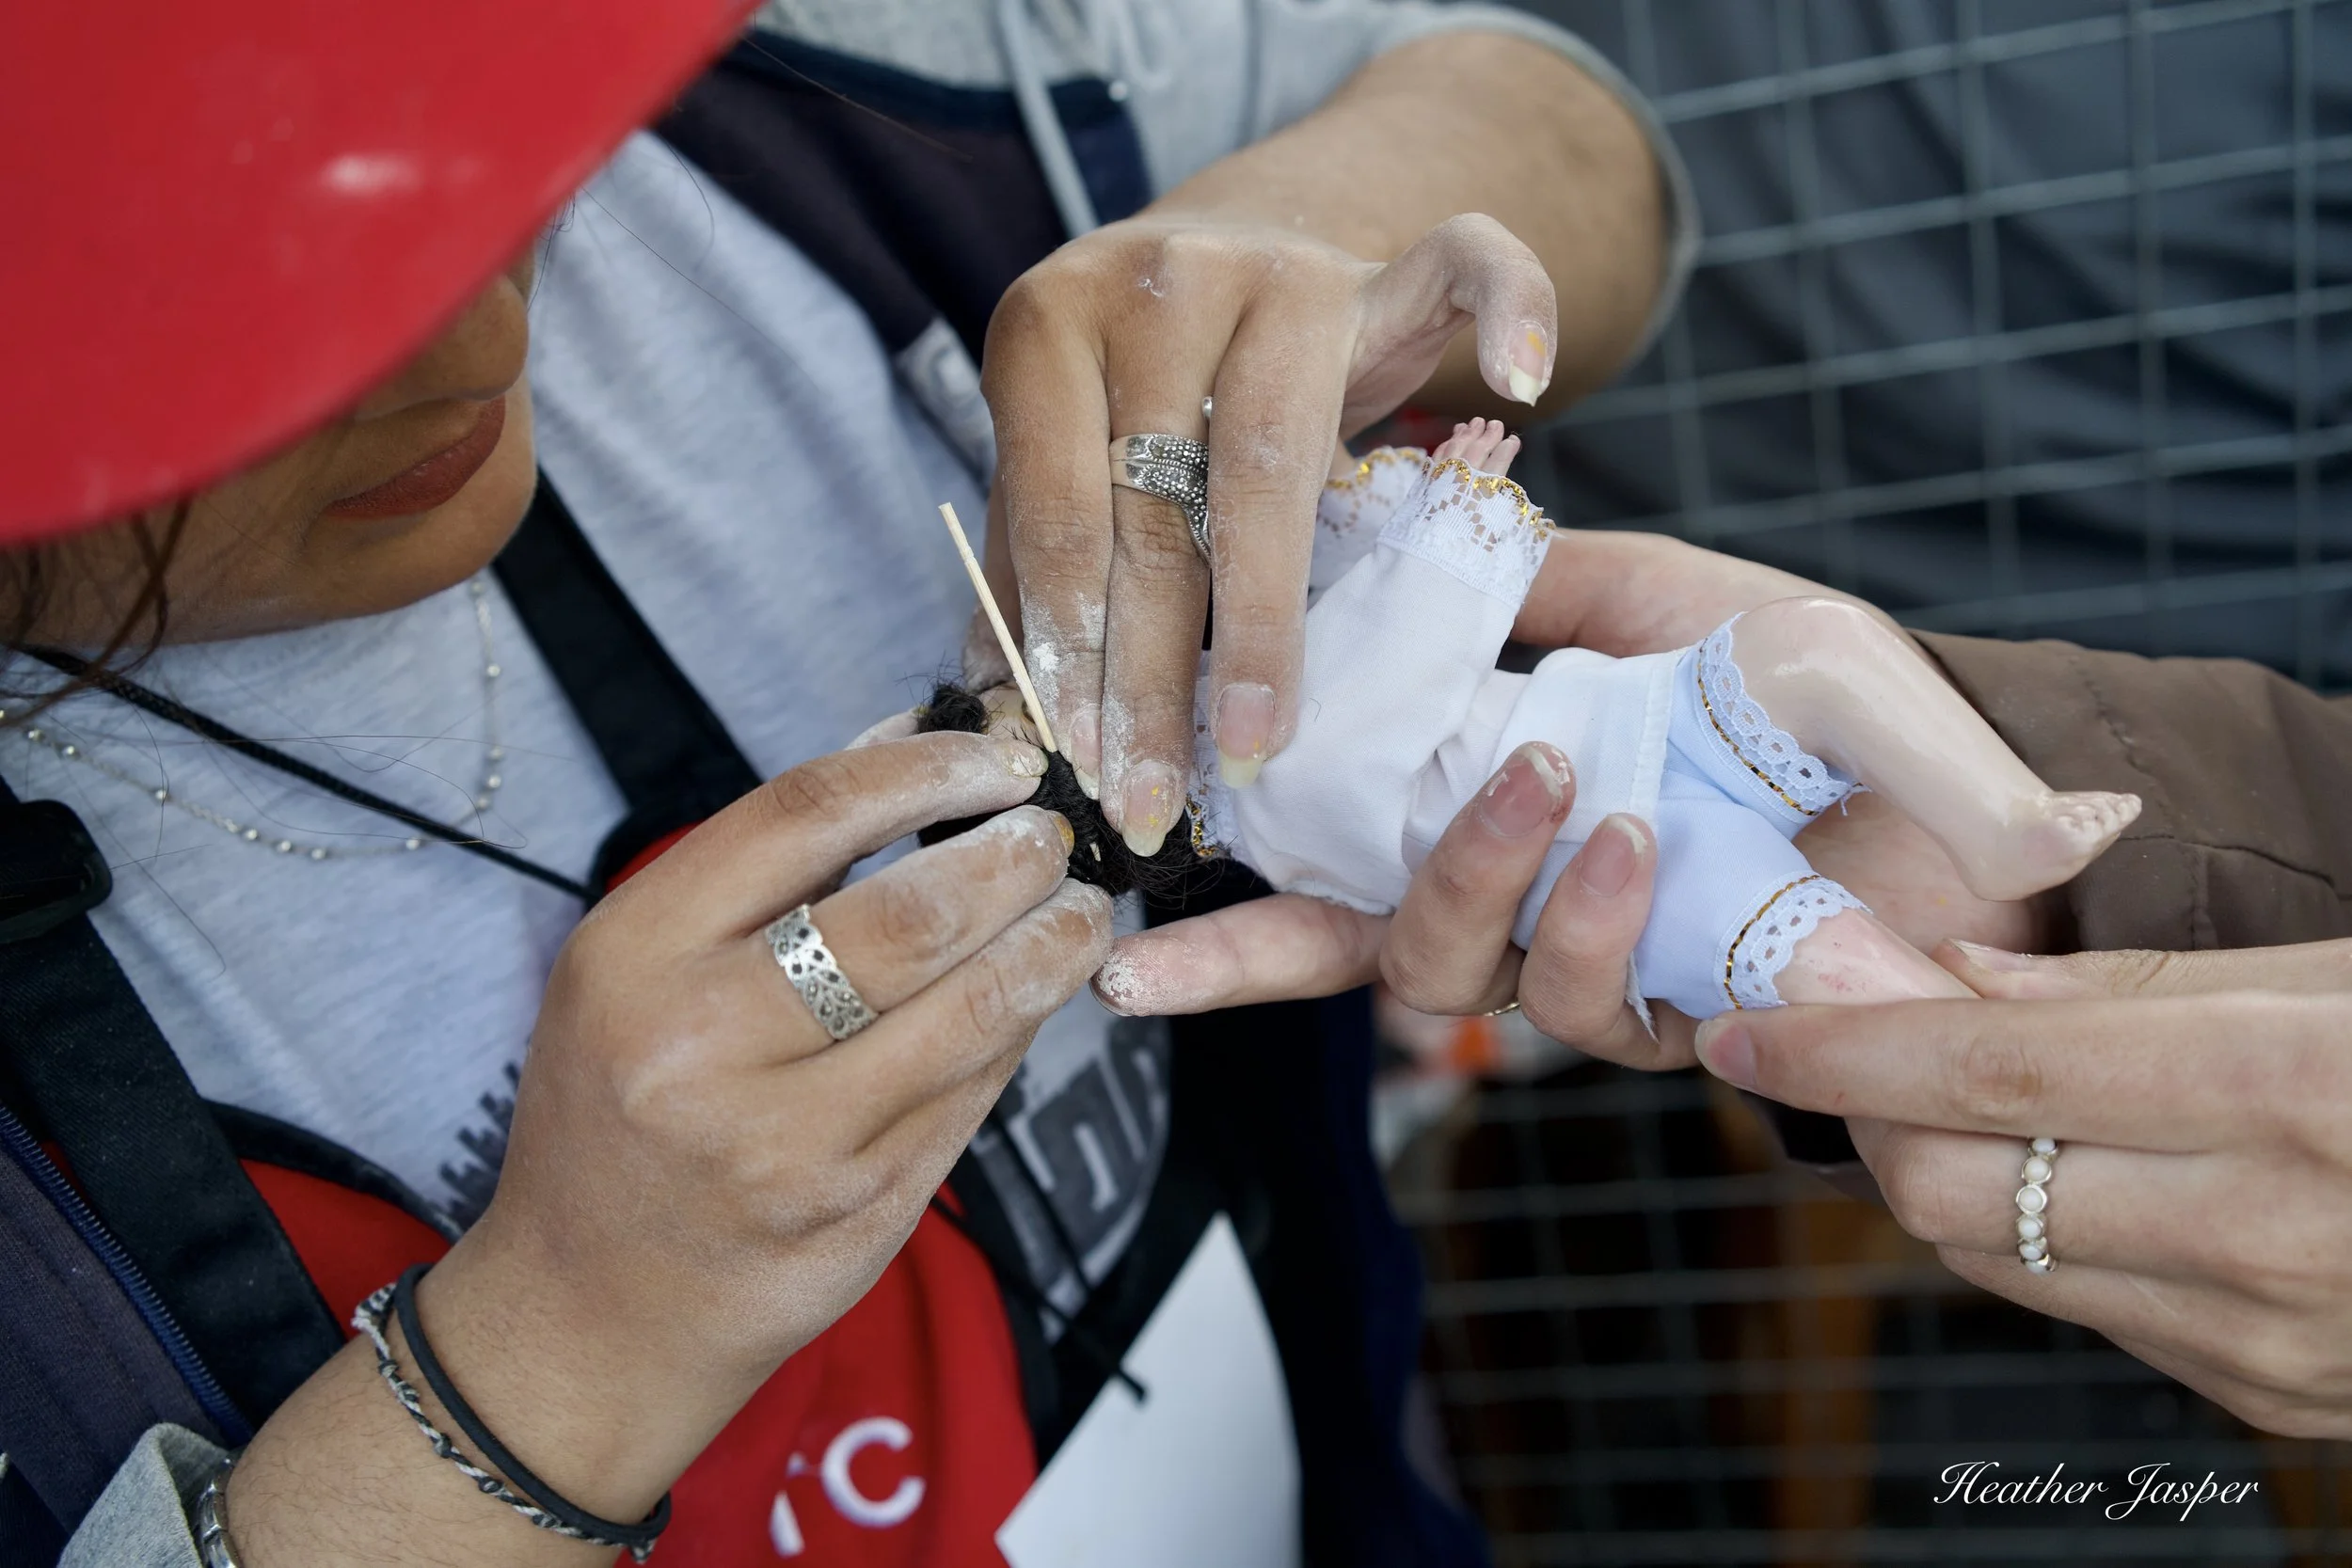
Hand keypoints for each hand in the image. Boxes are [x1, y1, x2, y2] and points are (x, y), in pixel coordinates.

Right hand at [236, 731, 1109, 1558]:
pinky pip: (975, 1092)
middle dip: (1013, 858)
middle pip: (911, 914)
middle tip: (1055, 832)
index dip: (926, 767)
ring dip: (1051, 944)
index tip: (998, 755)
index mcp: (637, 953)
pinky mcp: (860, 1211)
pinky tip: (1041, 991)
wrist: (585, 1307)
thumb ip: (763, 862)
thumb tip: (910, 742)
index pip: (807, 814)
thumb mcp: (638, 965)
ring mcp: (790, 1143)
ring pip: (971, 1011)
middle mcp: (705, 1046)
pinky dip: (1021, 1027)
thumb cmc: (619, 1105)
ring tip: (1082, 907)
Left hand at [983, 212, 1555, 852]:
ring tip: (1257, 742)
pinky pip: (1469, 267)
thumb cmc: (1133, 385)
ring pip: (1277, 465)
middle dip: (1154, 677)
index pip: (1061, 515)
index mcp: (1049, 325)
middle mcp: (1160, 280)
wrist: (1222, 251)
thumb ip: (1036, 559)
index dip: (1073, 650)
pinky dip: (1510, 313)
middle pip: (1161, 511)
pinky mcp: (1384, 270)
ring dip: (1264, 629)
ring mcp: (1279, 270)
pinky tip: (1523, 387)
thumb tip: (998, 700)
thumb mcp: (1065, 456)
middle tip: (1154, 800)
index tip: (1084, 765)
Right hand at [1092, 532, 2037, 1048]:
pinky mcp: (1670, 1015)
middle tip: (1390, 793)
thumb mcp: (1657, 595)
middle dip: (1302, 920)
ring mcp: (1580, 966)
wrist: (1968, 765)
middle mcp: (1508, 901)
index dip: (1220, 931)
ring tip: (1559, 783)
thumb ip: (1531, 587)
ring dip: (1479, 874)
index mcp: (1479, 806)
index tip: (1114, 949)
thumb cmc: (1809, 684)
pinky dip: (1589, 914)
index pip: (1323, 875)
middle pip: (1352, 951)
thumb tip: (1407, 543)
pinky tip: (1632, 839)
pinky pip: (1581, 996)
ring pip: (1449, 969)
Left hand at [1693, 938, 2351, 1437]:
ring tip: (1937, 1091)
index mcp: (2285, 1092)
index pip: (1987, 1069)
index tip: (1741, 1022)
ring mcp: (2272, 1342)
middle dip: (1867, 1118)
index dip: (1839, 1046)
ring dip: (1941, 1176)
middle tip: (1841, 1042)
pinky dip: (2041, 1236)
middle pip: (1957, 1193)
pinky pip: (2095, 1313)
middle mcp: (2269, 1235)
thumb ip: (2131, 987)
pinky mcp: (2278, 1401)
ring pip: (2009, 1264)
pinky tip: (2065, 1167)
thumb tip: (1951, 980)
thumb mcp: (2333, 977)